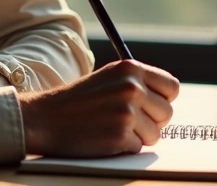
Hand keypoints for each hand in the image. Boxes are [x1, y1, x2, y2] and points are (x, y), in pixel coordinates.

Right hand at [18, 59, 179, 156]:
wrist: (45, 118)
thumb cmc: (77, 100)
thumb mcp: (108, 78)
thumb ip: (137, 83)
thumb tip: (166, 100)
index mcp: (130, 68)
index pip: (172, 87)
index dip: (162, 100)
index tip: (150, 106)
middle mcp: (131, 87)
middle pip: (167, 113)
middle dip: (151, 121)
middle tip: (127, 121)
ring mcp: (126, 112)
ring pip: (155, 134)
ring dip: (138, 136)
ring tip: (112, 127)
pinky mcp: (119, 135)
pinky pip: (138, 148)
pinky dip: (123, 147)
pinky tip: (104, 137)